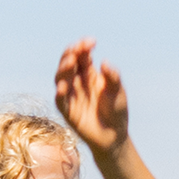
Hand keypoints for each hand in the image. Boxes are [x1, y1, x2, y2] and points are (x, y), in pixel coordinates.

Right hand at [52, 39, 128, 156]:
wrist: (114, 136)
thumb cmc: (117, 111)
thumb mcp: (118, 92)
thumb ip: (113, 77)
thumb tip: (104, 62)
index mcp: (89, 74)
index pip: (81, 56)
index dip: (83, 47)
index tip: (91, 42)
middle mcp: (77, 82)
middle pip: (68, 64)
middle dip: (70, 54)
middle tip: (77, 49)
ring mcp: (71, 96)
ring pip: (61, 78)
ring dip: (63, 69)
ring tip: (70, 62)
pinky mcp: (68, 111)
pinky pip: (60, 101)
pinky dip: (59, 94)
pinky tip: (62, 87)